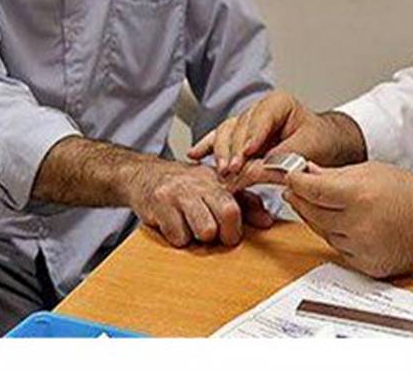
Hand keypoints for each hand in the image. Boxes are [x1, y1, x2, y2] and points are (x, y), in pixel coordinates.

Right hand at [127, 161, 272, 247]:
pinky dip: (178, 238)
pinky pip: (178, 237)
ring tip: (193, 227)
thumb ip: (245, 203)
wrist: (144, 175)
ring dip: (198, 237)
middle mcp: (199, 183)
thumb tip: (267, 221)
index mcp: (217, 179)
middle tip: (215, 235)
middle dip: (222, 235)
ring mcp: (178, 193)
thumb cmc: (185, 185)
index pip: (236, 205)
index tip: (233, 234)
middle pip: (225, 216)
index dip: (237, 228)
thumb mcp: (216, 187)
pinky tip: (175, 226)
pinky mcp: (158, 205)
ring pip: (203, 231)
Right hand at [187, 90, 365, 178]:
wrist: (324, 146)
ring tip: (221, 169)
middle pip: (240, 126)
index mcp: (279, 103)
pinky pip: (219, 139)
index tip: (248, 153)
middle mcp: (259, 109)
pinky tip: (195, 154)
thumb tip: (256, 171)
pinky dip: (207, 146)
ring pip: (226, 132)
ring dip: (222, 152)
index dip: (253, 136)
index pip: (261, 118)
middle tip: (232, 169)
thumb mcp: (309, 149)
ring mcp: (246, 122)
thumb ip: (283, 158)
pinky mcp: (238, 137)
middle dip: (235, 149)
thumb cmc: (321, 142)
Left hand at [282, 162, 412, 278]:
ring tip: (328, 205)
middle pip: (312, 213)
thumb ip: (335, 174)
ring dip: (319, 218)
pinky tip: (347, 224)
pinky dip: (337, 236)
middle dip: (300, 200)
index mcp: (359, 196)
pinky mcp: (365, 265)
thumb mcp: (371, 171)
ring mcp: (361, 248)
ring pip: (322, 233)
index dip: (296, 183)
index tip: (289, 177)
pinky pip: (337, 249)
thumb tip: (307, 172)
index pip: (312, 190)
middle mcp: (358, 224)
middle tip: (296, 190)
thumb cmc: (409, 194)